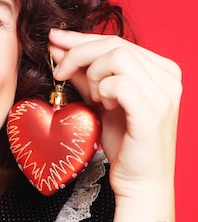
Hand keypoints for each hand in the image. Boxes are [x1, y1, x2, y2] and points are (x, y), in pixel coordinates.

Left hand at [48, 28, 181, 221]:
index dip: (82, 38)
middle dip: (78, 53)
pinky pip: (120, 83)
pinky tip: (103, 105)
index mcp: (160, 70)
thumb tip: (59, 49)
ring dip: (93, 74)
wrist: (140, 182)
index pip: (117, 41)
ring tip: (92, 97)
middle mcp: (168, 77)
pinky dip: (103, 90)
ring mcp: (164, 93)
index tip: (54, 40)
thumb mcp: (101, 102)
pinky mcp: (153, 112)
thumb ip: (85, 75)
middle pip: (115, 43)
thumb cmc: (124, 144)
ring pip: (117, 57)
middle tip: (58, 70)